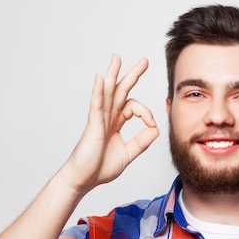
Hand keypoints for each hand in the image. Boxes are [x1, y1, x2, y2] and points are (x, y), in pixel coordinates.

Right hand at [63, 55, 159, 193]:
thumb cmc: (100, 168)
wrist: (83, 179)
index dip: (146, 113)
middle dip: (132, 75)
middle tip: (144, 60)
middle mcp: (107, 118)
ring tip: (117, 58)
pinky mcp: (93, 126)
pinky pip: (96, 106)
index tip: (152, 124)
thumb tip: (155, 129)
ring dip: (113, 75)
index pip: (133, 108)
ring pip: (107, 93)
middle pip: (121, 91)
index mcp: (115, 123)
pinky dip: (98, 92)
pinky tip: (100, 79)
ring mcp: (99, 120)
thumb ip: (141, 141)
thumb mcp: (128, 154)